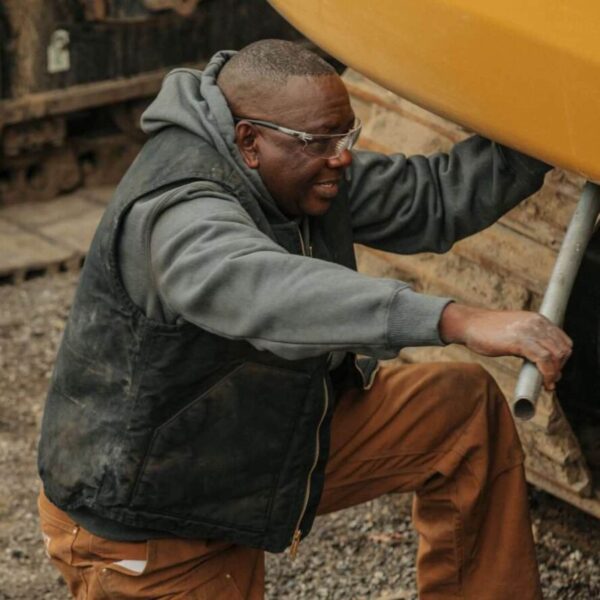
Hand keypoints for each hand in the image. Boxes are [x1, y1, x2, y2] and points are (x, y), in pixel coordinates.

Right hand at [439, 303, 572, 390]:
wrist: (469, 324)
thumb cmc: (486, 331)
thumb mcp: (513, 331)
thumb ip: (528, 340)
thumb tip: (541, 360)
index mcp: (537, 319)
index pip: (563, 341)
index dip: (562, 359)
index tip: (553, 372)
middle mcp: (537, 323)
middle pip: (563, 349)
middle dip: (560, 367)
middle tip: (549, 380)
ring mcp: (530, 331)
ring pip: (557, 355)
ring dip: (555, 373)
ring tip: (547, 383)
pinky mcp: (521, 341)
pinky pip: (544, 359)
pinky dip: (548, 374)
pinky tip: (544, 383)